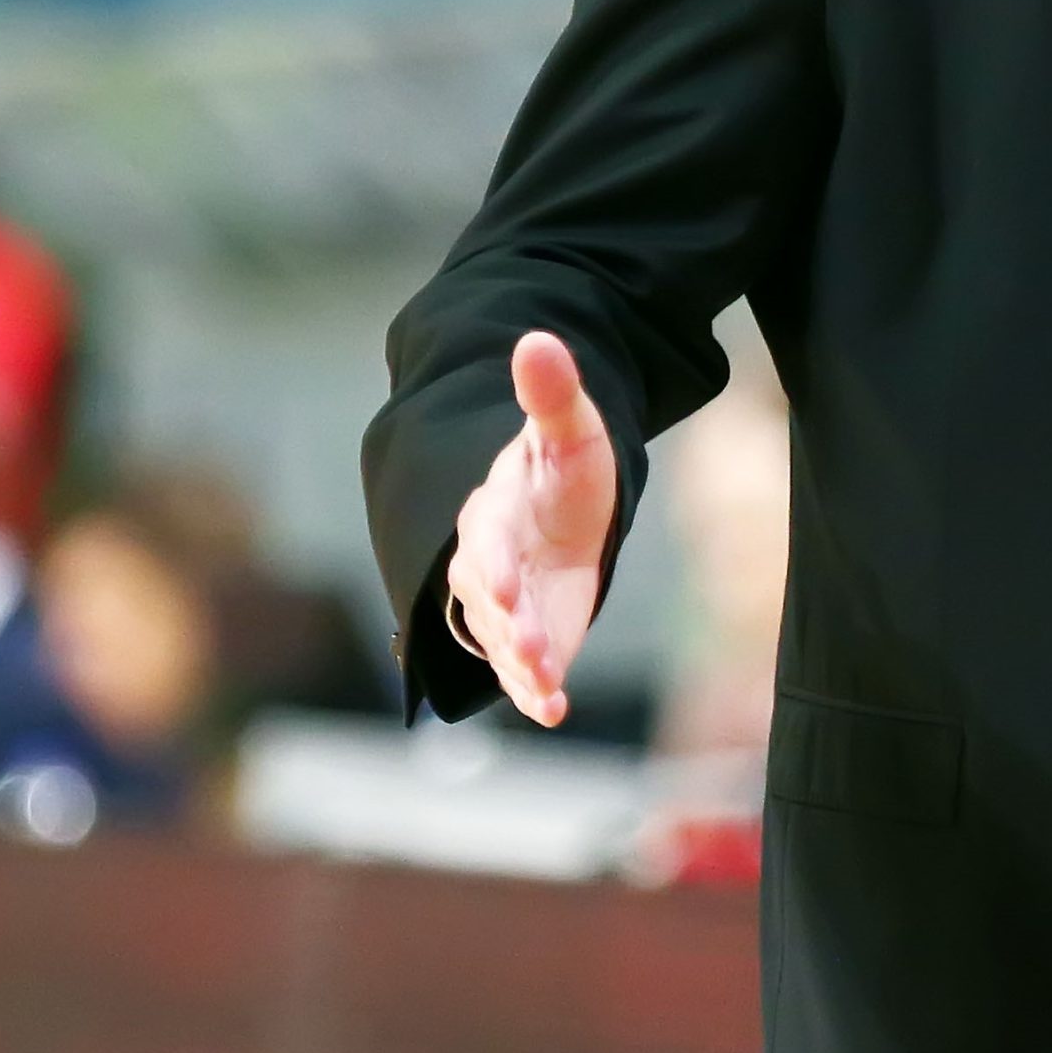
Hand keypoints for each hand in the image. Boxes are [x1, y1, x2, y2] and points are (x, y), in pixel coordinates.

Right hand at [443, 332, 616, 726]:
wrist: (560, 517)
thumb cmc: (558, 473)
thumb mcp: (567, 430)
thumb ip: (551, 394)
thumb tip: (538, 340)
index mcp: (492, 511)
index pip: (484, 540)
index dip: (494, 565)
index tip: (508, 590)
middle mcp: (488, 566)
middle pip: (484, 598)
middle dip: (502, 621)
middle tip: (523, 641)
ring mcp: (506, 610)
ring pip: (500, 641)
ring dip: (520, 665)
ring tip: (544, 685)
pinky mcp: (530, 641)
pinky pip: (524, 672)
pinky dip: (535, 694)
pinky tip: (553, 711)